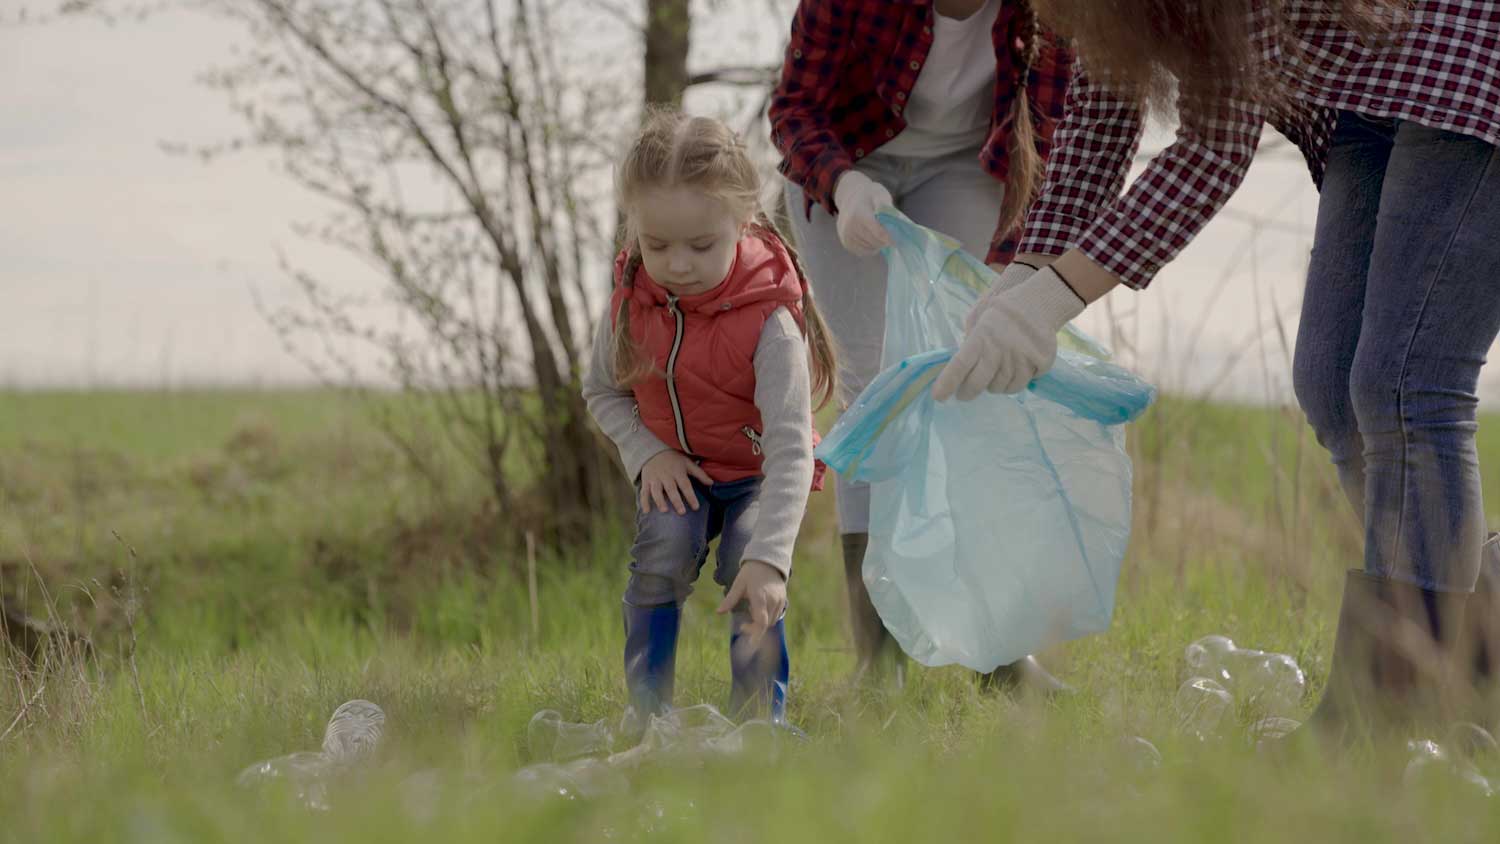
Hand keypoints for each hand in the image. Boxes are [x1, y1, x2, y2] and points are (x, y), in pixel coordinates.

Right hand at [639, 450, 713, 514]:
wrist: (654, 450)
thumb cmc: (674, 459)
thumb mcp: (687, 463)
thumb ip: (699, 473)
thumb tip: (712, 483)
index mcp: (678, 471)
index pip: (685, 485)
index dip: (691, 496)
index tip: (696, 507)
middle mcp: (666, 475)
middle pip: (671, 489)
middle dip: (676, 501)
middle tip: (682, 512)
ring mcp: (655, 478)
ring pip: (656, 491)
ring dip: (659, 501)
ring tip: (664, 510)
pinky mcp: (646, 481)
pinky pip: (644, 492)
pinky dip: (644, 502)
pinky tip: (646, 511)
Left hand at [717, 560, 786, 646]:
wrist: (768, 560)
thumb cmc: (751, 572)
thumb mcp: (738, 584)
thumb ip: (730, 600)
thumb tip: (718, 612)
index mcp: (760, 597)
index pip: (761, 622)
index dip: (755, 634)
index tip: (749, 643)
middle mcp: (772, 601)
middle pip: (765, 624)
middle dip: (755, 628)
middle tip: (743, 625)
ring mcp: (779, 601)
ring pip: (772, 621)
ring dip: (761, 623)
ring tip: (751, 612)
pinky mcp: (783, 600)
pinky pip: (777, 615)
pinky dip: (768, 617)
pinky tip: (759, 609)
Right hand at [832, 170, 893, 256]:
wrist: (849, 198)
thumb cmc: (868, 196)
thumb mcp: (879, 194)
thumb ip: (887, 206)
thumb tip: (895, 219)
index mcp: (860, 214)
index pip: (877, 232)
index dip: (889, 239)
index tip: (897, 242)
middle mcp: (851, 226)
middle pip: (874, 241)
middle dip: (885, 241)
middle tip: (890, 238)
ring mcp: (847, 235)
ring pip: (869, 248)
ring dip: (878, 245)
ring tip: (880, 236)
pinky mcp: (846, 242)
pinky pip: (862, 251)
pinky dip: (870, 248)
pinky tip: (872, 239)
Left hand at [932, 267, 1085, 400]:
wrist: (1038, 302)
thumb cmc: (1002, 312)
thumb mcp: (979, 319)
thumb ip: (971, 342)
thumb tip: (961, 368)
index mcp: (982, 337)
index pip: (960, 364)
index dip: (948, 382)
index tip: (938, 397)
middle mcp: (1000, 350)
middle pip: (978, 382)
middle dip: (967, 392)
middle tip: (963, 394)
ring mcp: (1020, 358)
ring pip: (1000, 387)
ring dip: (992, 386)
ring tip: (992, 376)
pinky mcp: (1037, 364)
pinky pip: (1019, 385)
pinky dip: (1011, 384)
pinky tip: (1010, 374)